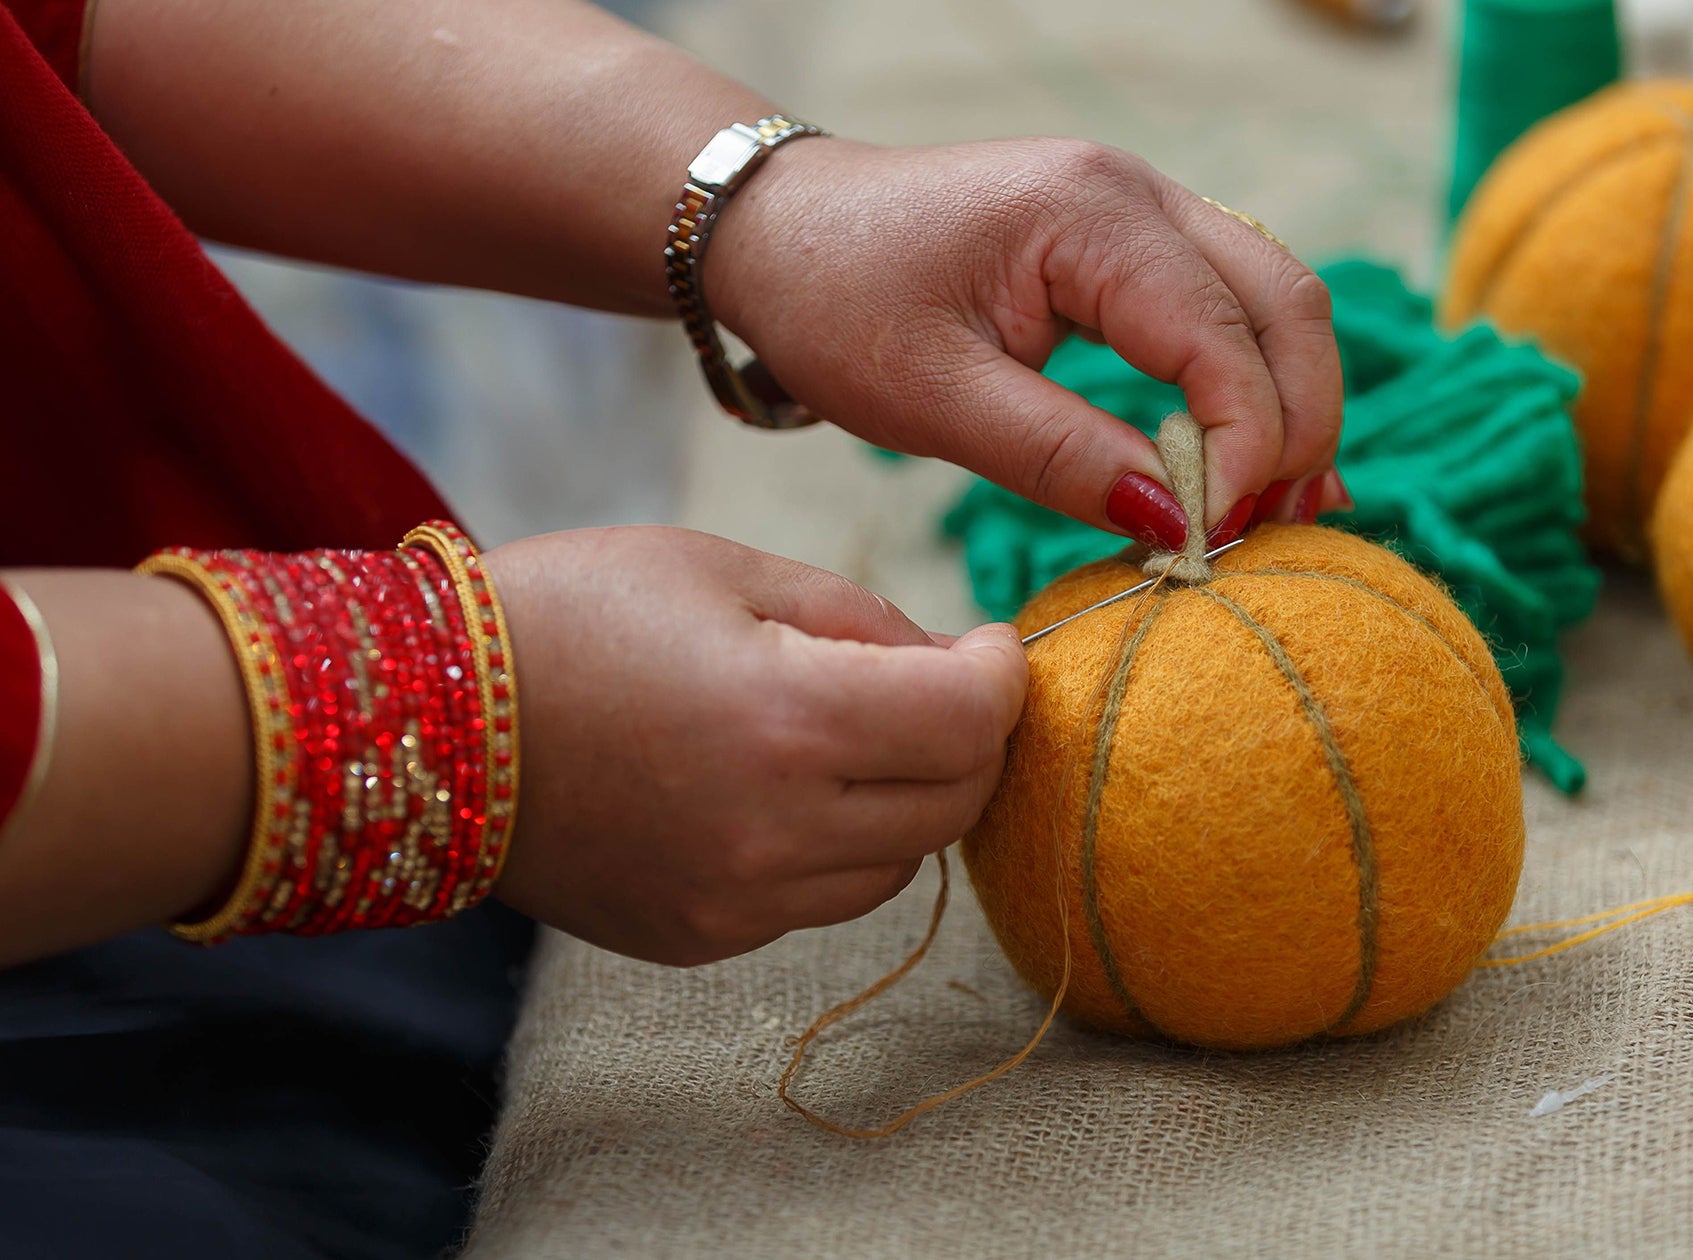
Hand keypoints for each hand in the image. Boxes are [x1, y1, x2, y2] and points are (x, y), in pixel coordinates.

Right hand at [483, 527, 1026, 965]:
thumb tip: (955, 660)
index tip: (989, 645)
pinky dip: (833, 844)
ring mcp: (739, 900)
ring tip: (848, 732)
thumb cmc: (572, 613)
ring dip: (907, 797)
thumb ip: (859, 617)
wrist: (422, 719)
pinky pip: (822, 899)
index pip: (973, 719)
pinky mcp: (703, 937)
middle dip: (969, 737)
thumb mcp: (724, 569)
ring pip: (902, 864)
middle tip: (940, 685)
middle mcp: (777, 829)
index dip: (1003, 675)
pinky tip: (774, 786)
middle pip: (956, 802)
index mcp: (789, 716)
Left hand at [702, 137, 1347, 548]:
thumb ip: (1058, 458)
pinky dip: (1252, 384)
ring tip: (1281, 510)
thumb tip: (1176, 523)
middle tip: (1281, 530)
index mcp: (1088, 212)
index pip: (1220, 337)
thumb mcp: (934, 399)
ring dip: (1290, 405)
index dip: (1244, 446)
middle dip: (1300, 424)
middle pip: (1286, 304)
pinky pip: (1230, 307)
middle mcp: (1137, 191)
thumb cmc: (836, 301)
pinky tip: (1250, 463)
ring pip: (1274, 301)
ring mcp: (1143, 208)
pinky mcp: (1133, 242)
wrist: (781, 232)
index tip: (1217, 538)